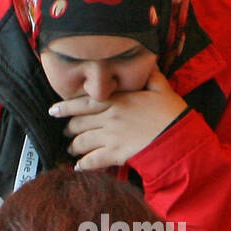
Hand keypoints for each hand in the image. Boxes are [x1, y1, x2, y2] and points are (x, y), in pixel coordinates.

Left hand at [51, 71, 188, 170]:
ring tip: (71, 149)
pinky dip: (82, 165)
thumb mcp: (162, 88)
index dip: (66, 107)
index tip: (53, 110)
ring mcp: (110, 136)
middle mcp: (110, 117)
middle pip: (79, 124)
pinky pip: (91, 160)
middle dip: (69, 129)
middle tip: (66, 132)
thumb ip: (151, 76)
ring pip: (81, 141)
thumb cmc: (171, 112)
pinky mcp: (114, 154)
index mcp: (119, 100)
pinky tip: (77, 167)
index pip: (85, 103)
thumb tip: (148, 63)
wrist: (178, 136)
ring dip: (73, 147)